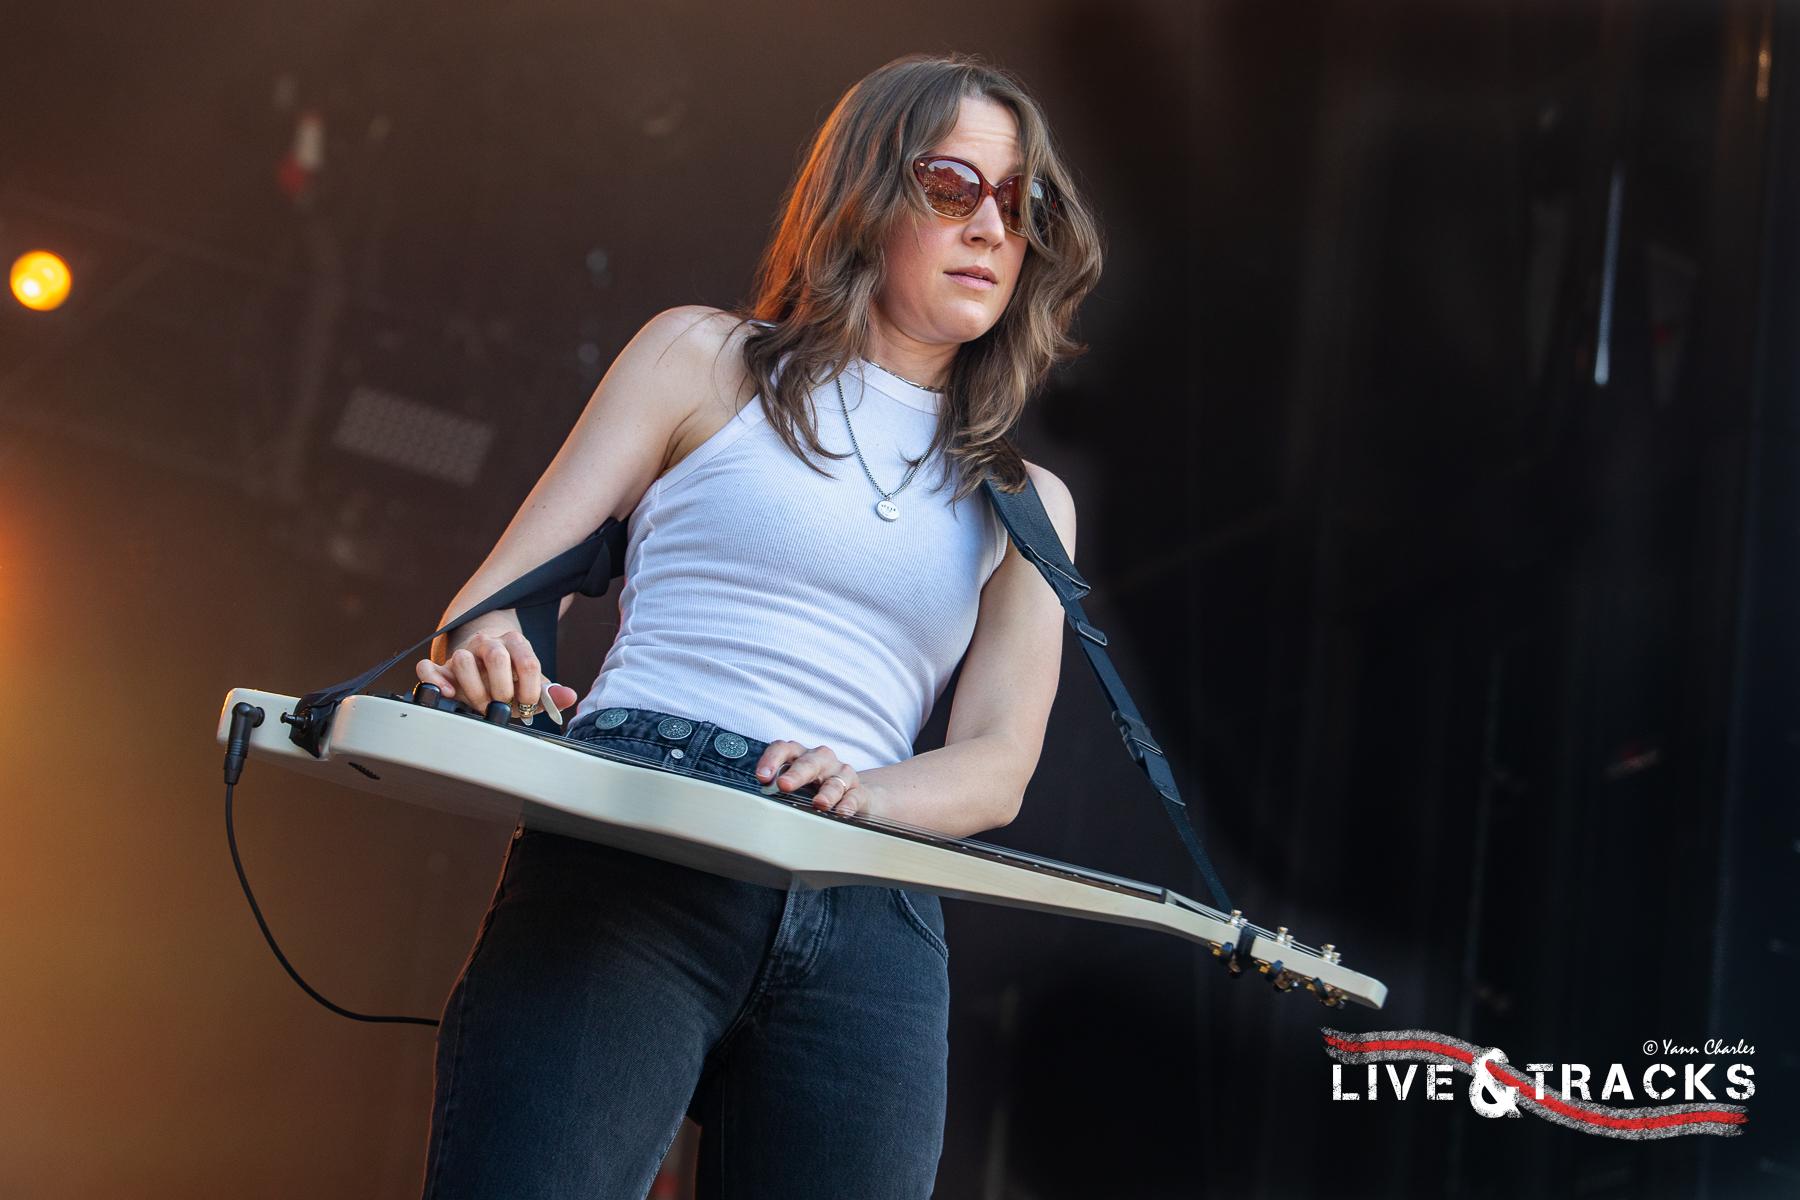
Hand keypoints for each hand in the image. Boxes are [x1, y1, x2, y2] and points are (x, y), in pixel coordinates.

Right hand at [415, 628, 577, 714]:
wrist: (485, 666)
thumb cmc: (512, 679)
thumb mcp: (532, 684)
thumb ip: (550, 692)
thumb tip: (568, 696)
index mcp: (516, 644)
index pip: (528, 662)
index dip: (529, 690)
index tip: (527, 706)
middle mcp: (488, 643)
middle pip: (496, 656)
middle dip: (502, 689)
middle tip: (503, 706)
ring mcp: (463, 652)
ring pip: (462, 659)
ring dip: (474, 689)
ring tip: (481, 706)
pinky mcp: (441, 667)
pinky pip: (427, 667)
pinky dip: (434, 680)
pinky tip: (449, 694)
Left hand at [755, 742, 875, 817]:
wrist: (851, 794)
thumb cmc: (815, 786)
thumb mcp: (795, 783)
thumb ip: (776, 786)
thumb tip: (758, 799)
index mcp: (801, 755)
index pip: (783, 749)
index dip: (771, 760)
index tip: (761, 777)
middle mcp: (822, 760)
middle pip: (808, 763)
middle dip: (796, 774)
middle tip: (784, 785)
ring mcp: (841, 774)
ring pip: (834, 781)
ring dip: (827, 792)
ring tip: (819, 803)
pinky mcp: (857, 790)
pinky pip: (853, 796)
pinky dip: (848, 804)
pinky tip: (842, 812)